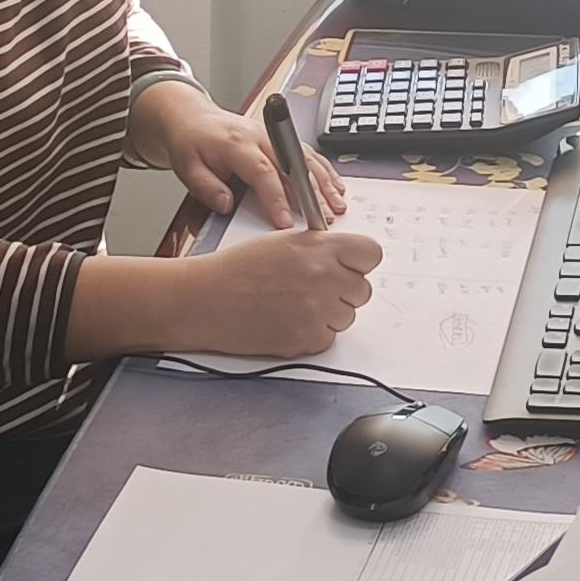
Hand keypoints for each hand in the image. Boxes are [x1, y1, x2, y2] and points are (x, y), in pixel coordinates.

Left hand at [132, 76, 344, 222]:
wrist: (193, 117)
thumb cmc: (191, 143)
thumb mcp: (187, 168)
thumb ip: (206, 188)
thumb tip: (226, 205)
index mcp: (237, 144)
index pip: (263, 173)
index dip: (277, 199)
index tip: (286, 222)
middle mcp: (260, 137)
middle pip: (294, 166)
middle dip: (313, 194)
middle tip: (325, 218)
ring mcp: (273, 137)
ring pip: (307, 159)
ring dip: (325, 183)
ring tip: (338, 205)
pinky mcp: (281, 139)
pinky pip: (308, 153)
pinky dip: (325, 170)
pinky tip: (336, 186)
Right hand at [190, 224, 382, 359]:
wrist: (207, 300)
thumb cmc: (238, 269)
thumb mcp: (284, 241)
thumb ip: (321, 248)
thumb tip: (347, 260)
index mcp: (320, 247)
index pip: (372, 254)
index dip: (359, 262)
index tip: (348, 266)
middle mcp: (324, 277)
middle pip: (363, 289)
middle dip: (343, 290)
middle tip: (312, 288)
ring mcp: (318, 310)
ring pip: (347, 316)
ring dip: (328, 313)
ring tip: (293, 303)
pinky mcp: (308, 339)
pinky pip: (329, 337)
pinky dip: (313, 333)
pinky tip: (287, 320)